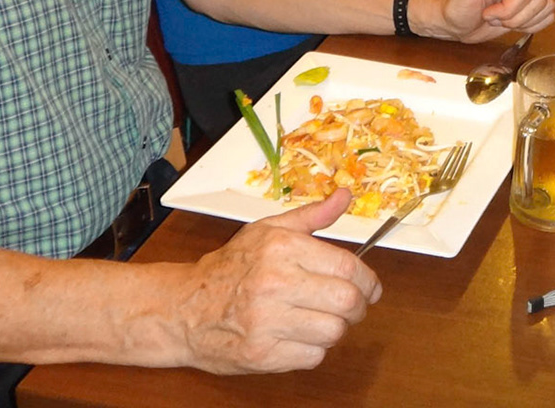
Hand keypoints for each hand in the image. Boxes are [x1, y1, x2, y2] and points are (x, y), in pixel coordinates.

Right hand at [174, 189, 379, 373]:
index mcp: (281, 249)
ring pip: (333, 332)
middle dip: (359, 307)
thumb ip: (312, 216)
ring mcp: (266, 322)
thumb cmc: (230, 268)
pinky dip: (313, 350)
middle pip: (346, 301)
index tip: (371, 288)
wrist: (183, 310)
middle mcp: (275, 283)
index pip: (347, 267)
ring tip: (322, 321)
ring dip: (335, 330)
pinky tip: (299, 337)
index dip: (368, 281)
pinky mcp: (261, 356)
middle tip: (353, 307)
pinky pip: (312, 357)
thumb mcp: (268, 230)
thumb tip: (345, 196)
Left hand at [425, 0, 554, 41]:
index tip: (487, 12)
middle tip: (492, 16)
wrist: (453, 23)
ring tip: (501, 19)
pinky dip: (532, 25)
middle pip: (539, 1)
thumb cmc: (455, 4)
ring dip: (523, 22)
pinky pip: (548, 15)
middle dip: (514, 18)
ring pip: (547, 8)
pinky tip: (513, 23)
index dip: (508, 10)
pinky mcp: (530, 5)